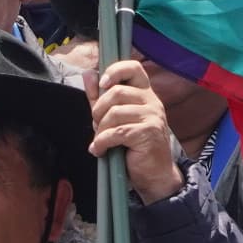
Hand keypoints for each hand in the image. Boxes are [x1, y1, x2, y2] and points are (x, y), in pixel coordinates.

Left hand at [90, 59, 181, 205]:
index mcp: (145, 93)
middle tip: (97, 126)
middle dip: (99, 110)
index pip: (133, 68)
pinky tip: (99, 151)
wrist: (154, 174)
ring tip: (99, 141)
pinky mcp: (149, 132)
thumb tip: (88, 73)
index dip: (115, 70)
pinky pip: (117, 132)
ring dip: (100, 130)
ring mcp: (152, 116)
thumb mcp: (113, 119)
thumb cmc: (133, 146)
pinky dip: (102, 142)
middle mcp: (152, 101)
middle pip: (117, 92)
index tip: (102, 84)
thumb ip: (100, 97)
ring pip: (115, 113)